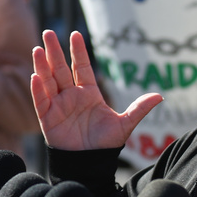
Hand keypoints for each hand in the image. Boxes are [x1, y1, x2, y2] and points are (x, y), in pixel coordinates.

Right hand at [31, 29, 161, 150]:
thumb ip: (139, 109)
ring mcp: (58, 106)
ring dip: (42, 66)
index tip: (75, 34)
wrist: (91, 164)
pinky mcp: (48, 118)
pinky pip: (41, 101)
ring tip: (38, 49)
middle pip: (60, 69)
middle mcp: (71, 96)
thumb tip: (160, 96)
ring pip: (48, 81)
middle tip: (48, 33)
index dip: (78, 51)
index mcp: (89, 93)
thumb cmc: (105, 144)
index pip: (81, 67)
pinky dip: (38, 89)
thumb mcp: (125, 124)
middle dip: (54, 51)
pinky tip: (36, 76)